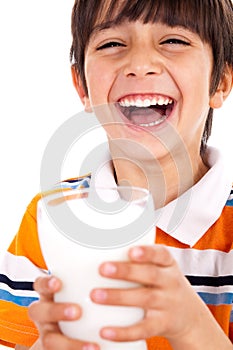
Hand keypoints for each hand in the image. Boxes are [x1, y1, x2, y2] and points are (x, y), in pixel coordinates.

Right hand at [29, 276, 98, 349]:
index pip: (41, 285)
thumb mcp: (81, 290)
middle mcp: (44, 314)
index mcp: (49, 295)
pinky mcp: (55, 349)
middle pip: (38, 311)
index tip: (58, 283)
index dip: (46, 283)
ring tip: (92, 347)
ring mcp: (48, 333)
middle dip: (56, 311)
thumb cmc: (81, 303)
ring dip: (69, 344)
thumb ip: (90, 280)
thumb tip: (114, 262)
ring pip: (49, 340)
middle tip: (77, 311)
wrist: (74, 333)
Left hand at [90, 245, 229, 348]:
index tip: (131, 251)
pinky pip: (143, 329)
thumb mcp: (161, 268)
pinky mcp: (162, 324)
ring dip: (118, 297)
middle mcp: (170, 282)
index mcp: (168, 264)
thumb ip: (139, 259)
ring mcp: (167, 304)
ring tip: (95, 295)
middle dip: (126, 271)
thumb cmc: (164, 284)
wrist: (189, 315)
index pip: (161, 254)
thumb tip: (97, 247)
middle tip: (102, 268)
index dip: (147, 252)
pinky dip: (124, 331)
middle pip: (150, 275)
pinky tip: (105, 331)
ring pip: (144, 299)